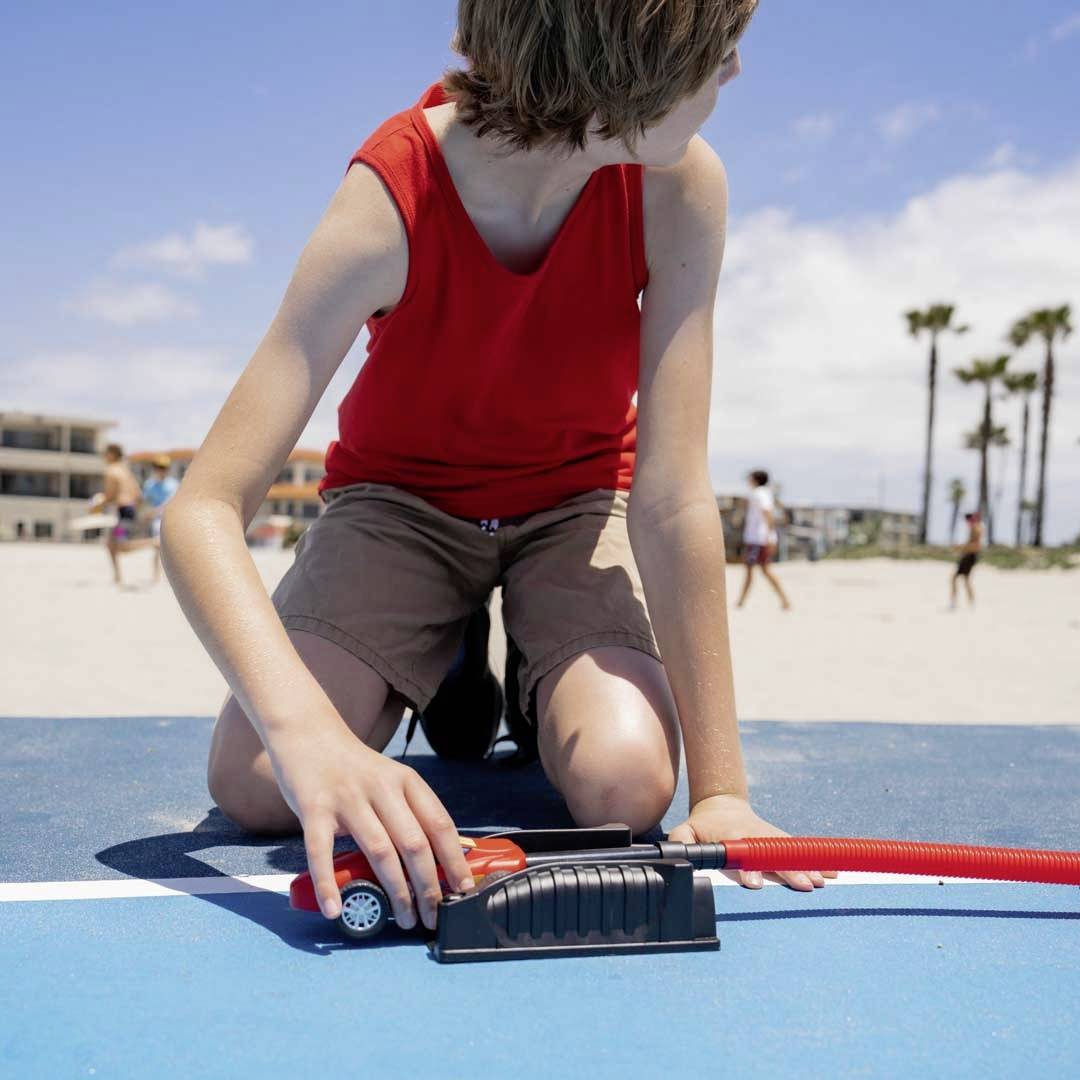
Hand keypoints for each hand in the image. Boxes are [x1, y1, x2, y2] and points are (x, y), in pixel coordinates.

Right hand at [268, 722, 473, 928]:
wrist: (308, 733)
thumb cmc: (354, 768)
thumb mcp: (391, 780)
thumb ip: (411, 812)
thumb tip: (440, 858)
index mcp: (406, 781)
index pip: (439, 824)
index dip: (455, 860)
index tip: (463, 890)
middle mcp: (381, 788)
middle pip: (414, 843)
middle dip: (428, 886)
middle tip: (432, 917)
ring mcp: (347, 798)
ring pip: (379, 851)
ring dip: (396, 892)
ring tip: (405, 918)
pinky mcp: (314, 808)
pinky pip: (322, 852)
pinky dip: (328, 884)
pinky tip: (336, 909)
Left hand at [668, 793, 837, 891]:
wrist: (723, 805)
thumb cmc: (704, 825)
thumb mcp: (686, 831)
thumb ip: (681, 843)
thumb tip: (679, 856)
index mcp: (733, 836)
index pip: (743, 853)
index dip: (749, 868)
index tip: (755, 882)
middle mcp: (756, 837)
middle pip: (773, 855)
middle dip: (788, 871)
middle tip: (804, 886)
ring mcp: (771, 838)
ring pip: (790, 852)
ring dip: (807, 866)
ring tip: (823, 881)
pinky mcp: (781, 841)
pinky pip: (800, 851)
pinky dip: (817, 861)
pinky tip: (833, 872)